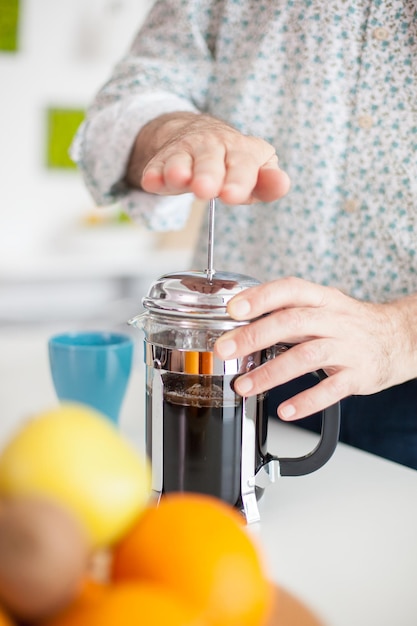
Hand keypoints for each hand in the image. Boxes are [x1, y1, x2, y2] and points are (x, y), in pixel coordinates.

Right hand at [126, 112, 290, 203]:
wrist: (200, 136)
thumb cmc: (235, 165)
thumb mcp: (255, 174)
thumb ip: (268, 183)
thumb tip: (282, 184)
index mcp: (243, 150)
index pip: (243, 164)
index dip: (239, 180)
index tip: (232, 196)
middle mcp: (214, 145)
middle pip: (210, 160)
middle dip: (207, 175)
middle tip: (205, 190)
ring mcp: (187, 150)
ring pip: (182, 159)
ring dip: (178, 169)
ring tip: (177, 179)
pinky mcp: (164, 159)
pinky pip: (157, 165)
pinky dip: (154, 173)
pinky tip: (152, 181)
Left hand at [214, 277, 416, 419]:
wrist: (399, 339)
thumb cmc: (349, 324)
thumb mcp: (322, 308)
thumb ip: (287, 313)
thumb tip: (241, 322)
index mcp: (322, 299)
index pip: (290, 290)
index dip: (261, 297)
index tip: (233, 309)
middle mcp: (335, 320)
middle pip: (292, 322)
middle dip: (254, 335)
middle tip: (225, 350)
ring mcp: (348, 347)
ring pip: (307, 356)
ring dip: (272, 373)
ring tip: (245, 386)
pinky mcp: (359, 375)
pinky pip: (331, 390)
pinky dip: (307, 401)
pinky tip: (285, 410)